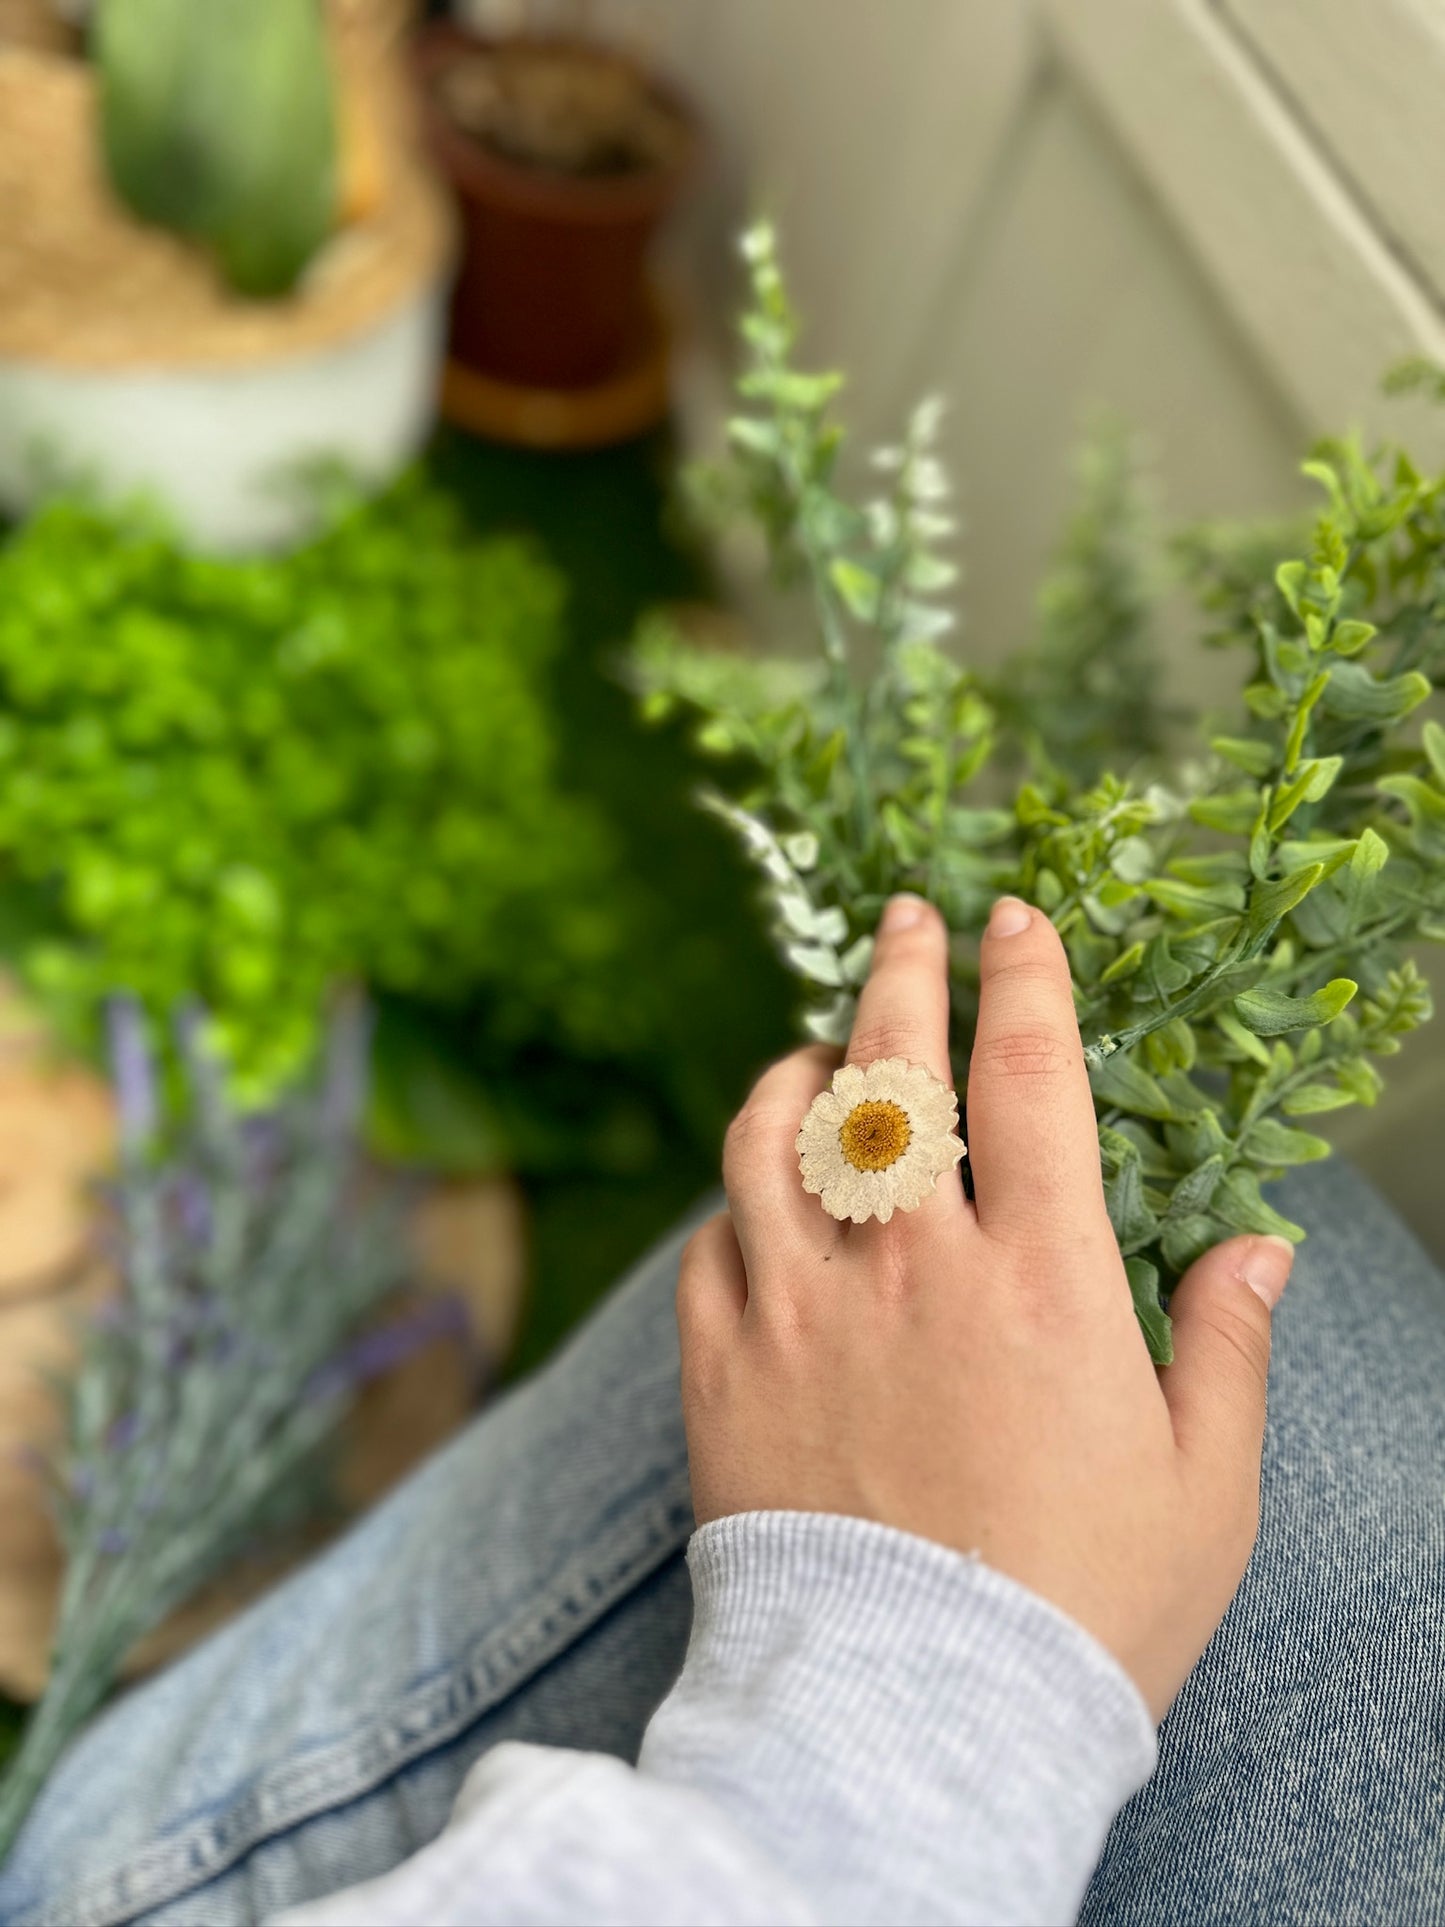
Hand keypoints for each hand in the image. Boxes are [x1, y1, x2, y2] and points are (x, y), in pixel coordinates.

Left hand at [678, 893, 1293, 1722]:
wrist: (915, 1724)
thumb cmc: (1080, 1609)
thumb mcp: (1202, 1486)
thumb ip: (1227, 1349)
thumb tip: (1257, 1249)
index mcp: (1036, 1278)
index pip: (1026, 1074)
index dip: (1022, 977)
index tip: (1014, 920)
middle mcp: (907, 1266)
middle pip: (889, 1067)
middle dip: (901, 969)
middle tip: (907, 917)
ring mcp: (798, 1310)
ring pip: (773, 1133)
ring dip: (796, 1066)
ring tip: (815, 1044)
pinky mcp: (720, 1368)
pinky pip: (710, 1239)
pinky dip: (734, 1193)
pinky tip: (755, 1189)